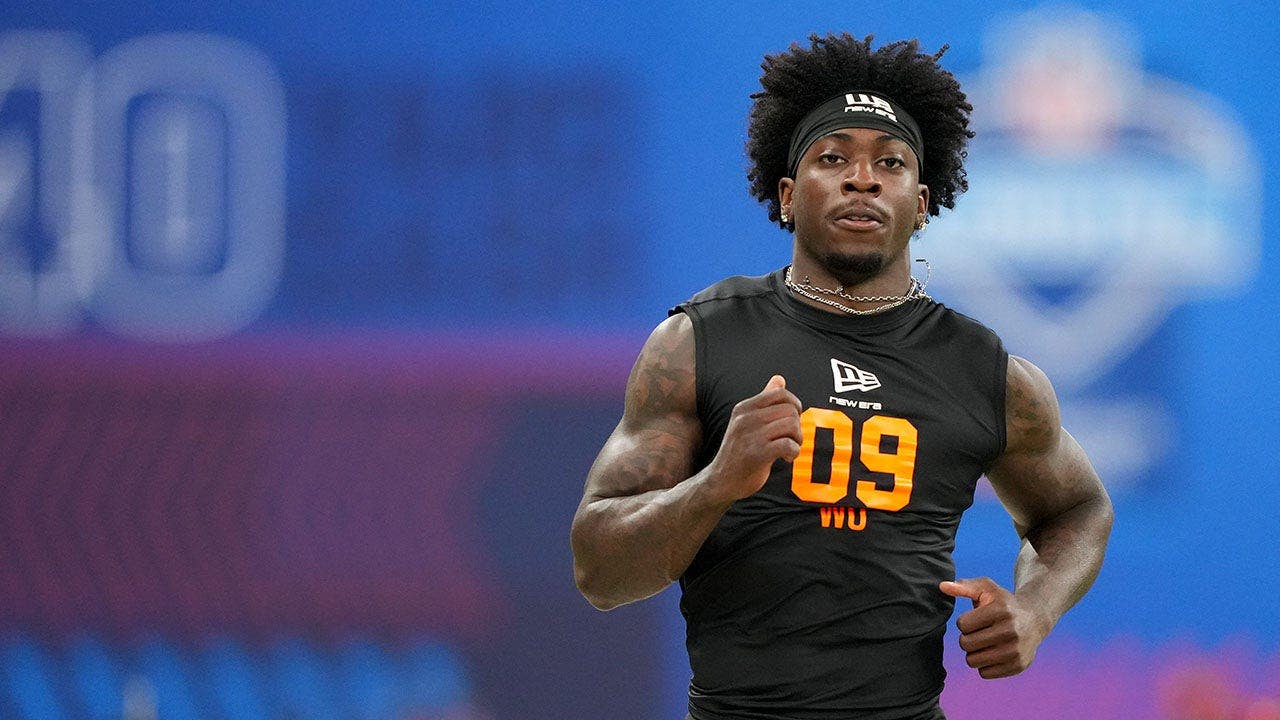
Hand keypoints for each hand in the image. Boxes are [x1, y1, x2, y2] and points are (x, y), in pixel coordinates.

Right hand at [706, 375, 802, 501]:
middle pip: (790, 411)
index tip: (791, 420)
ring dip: (797, 440)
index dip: (794, 405)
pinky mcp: (757, 454)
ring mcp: (750, 436)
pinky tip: (786, 458)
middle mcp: (746, 418)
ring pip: (792, 425)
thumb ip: (764, 400)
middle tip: (790, 440)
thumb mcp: (747, 422)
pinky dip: (794, 452)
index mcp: (744, 408)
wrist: (721, 480)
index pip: (780, 393)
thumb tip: (779, 378)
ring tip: (789, 449)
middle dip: (797, 426)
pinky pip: (788, 445)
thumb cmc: (739, 451)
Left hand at [939, 577, 1051, 678]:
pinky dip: (984, 665)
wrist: (1034, 619)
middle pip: (966, 644)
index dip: (964, 622)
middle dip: (967, 638)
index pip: (962, 625)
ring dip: (974, 653)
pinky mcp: (1018, 665)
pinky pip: (985, 673)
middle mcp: (1011, 631)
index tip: (975, 619)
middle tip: (979, 632)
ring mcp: (1016, 650)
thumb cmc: (1003, 603)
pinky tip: (994, 653)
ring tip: (984, 643)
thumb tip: (942, 586)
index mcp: (1001, 610)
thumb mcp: (986, 589)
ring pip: (973, 661)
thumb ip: (963, 586)